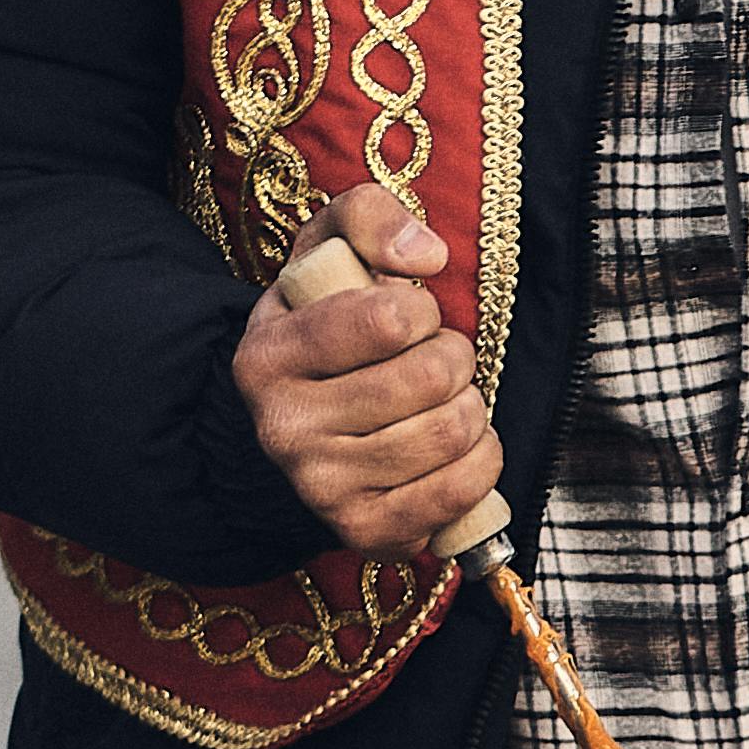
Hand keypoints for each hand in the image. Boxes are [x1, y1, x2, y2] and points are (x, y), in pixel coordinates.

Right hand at [231, 185, 504, 553]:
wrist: (301, 421)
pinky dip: (481, 462)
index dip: (421, 311)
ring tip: (444, 402)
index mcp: (267, 355)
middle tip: (435, 362)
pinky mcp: (364, 531)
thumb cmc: (327, 325)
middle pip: (429, 379)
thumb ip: (368, 217)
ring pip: (450, 433)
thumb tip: (427, 257)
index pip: (390, 320)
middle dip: (453, 359)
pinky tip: (460, 447)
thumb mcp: (329, 251)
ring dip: (471, 409)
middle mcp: (282, 428)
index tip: (408, 317)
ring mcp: (321, 487)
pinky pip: (458, 492)